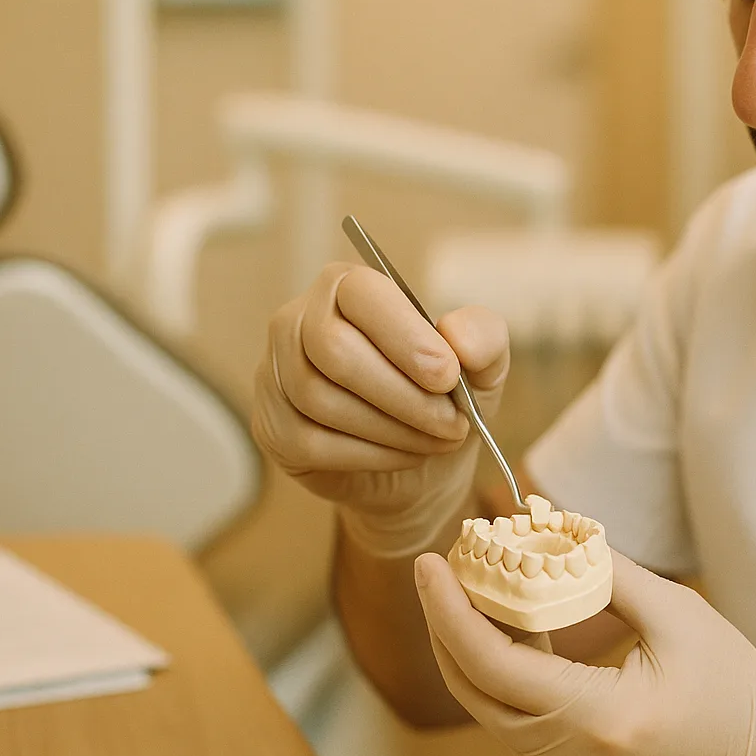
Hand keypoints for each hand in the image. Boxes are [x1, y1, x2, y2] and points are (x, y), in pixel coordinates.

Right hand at [252, 262, 509, 556]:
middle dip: (403, 394)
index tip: (448, 376)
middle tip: (453, 422)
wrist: (420, 469)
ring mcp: (274, 374)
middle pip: (334, 350)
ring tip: (436, 438)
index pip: (360, 293)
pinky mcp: (271, 426)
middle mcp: (298, 320)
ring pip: (321, 399)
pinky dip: (370, 454)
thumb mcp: (482, 366)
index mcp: (347, 287)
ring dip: (393, 428)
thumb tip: (456, 336)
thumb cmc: (442, 399)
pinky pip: (312, 441)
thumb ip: (484, 338)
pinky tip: (405, 454)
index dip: (405, 337)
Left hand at [414, 548, 755, 755]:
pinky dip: (495, 666)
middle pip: (473, 689)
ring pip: (485, 705)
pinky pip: (510, 714)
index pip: (494, 665)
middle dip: (443, 624)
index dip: (450, 611)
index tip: (430, 562)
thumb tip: (552, 531)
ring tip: (467, 583)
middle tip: (440, 566)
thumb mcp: (678, 614)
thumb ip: (610, 574)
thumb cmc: (730, 682)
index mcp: (598, 716)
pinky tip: (504, 619)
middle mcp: (570, 754)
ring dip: (465, 644)